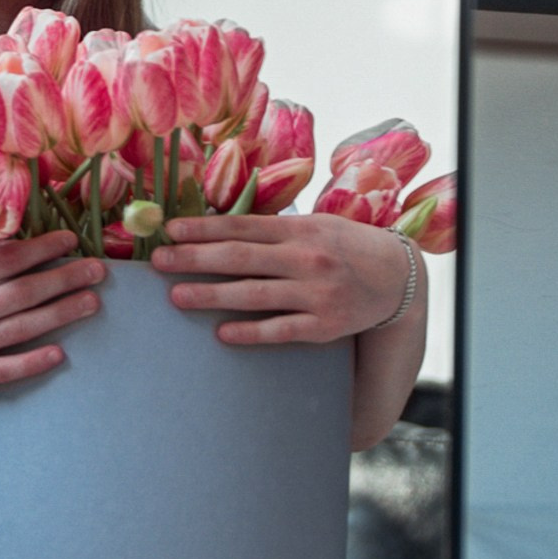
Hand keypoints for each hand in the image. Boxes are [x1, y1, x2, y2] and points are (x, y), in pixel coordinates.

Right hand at [0, 230, 103, 393]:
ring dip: (60, 315)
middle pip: (20, 294)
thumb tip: (9, 234)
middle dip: (64, 279)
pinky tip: (59, 353)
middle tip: (99, 272)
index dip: (42, 249)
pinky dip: (31, 362)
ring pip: (18, 329)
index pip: (4, 260)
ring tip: (91, 302)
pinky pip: (0, 371)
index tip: (71, 241)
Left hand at [152, 211, 415, 344]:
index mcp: (300, 230)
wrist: (398, 277)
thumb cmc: (345, 246)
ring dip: (212, 295)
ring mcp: (316, 294)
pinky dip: (251, 332)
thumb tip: (217, 229)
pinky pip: (281, 330)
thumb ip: (273, 229)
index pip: (243, 227)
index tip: (170, 230)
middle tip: (158, 262)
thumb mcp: (314, 225)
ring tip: (176, 296)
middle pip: (241, 258)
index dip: (203, 229)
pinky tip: (222, 333)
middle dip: (195, 259)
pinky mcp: (325, 326)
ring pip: (255, 295)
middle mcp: (307, 259)